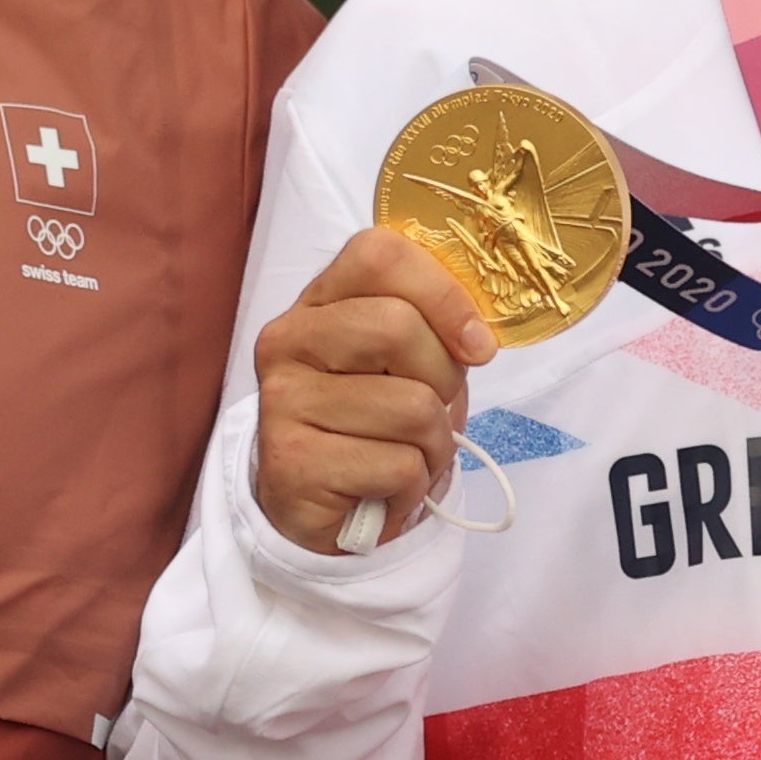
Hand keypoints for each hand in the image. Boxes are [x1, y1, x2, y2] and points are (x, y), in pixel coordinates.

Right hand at [247, 227, 496, 555]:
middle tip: (432, 409)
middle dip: (444, 379)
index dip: (443, 295)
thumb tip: (477, 338)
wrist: (322, 504)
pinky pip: (398, 466)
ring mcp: (283, 402)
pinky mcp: (293, 465)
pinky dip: (413, 486)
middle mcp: (288, 340)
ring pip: (411, 408)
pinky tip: (384, 488)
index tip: (476, 344)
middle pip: (397, 327)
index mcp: (318, 300)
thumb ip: (434, 327)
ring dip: (433, 445)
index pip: (380, 255)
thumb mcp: (407, 361)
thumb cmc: (376, 421)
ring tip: (406, 456)